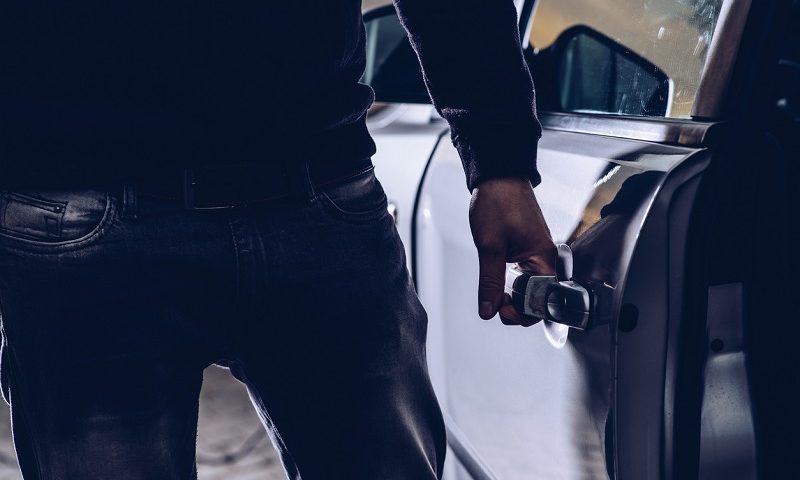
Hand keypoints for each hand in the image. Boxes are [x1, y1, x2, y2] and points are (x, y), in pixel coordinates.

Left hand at [469, 177, 555, 325]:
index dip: (522, 313)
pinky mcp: (529, 249)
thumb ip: (490, 282)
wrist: (498, 176)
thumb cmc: (498, 202)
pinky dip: (512, 284)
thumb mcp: (490, 246)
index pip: (543, 302)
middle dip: (517, 308)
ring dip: (513, 297)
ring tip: (495, 295)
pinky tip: (498, 282)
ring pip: (531, 289)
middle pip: (539, 299)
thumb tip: (489, 310)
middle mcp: (546, 258)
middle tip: (495, 305)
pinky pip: (526, 276)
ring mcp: (538, 254)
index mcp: (544, 258)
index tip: (500, 311)